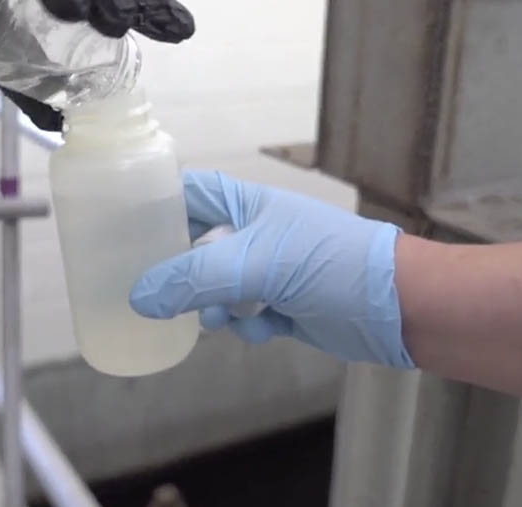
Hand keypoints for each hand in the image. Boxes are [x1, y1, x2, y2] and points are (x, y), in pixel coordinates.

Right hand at [129, 170, 414, 367]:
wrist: (397, 306)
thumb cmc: (332, 264)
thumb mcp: (254, 264)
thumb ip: (193, 280)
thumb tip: (140, 297)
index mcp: (245, 204)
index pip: (188, 192)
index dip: (156, 204)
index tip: (124, 230)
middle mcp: (254, 232)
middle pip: (197, 246)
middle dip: (179, 272)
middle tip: (152, 291)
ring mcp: (270, 269)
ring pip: (218, 288)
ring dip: (213, 308)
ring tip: (217, 320)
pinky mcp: (285, 304)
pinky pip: (247, 316)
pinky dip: (249, 326)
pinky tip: (265, 328)